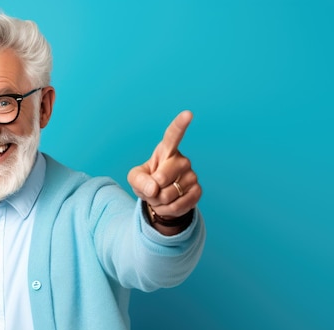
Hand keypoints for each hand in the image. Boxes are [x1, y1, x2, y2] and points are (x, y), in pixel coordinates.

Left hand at [128, 110, 201, 233]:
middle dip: (152, 189)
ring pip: (169, 194)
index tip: (188, 114)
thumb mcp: (135, 178)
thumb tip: (154, 187)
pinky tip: (167, 205)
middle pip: (162, 177)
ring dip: (158, 201)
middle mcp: (182, 160)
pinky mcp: (197, 191)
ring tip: (160, 196)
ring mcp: (192, 176)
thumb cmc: (148, 181)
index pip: (173, 134)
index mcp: (167, 149)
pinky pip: (177, 206)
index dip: (180, 124)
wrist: (161, 199)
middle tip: (153, 188)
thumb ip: (138, 180)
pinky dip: (166, 210)